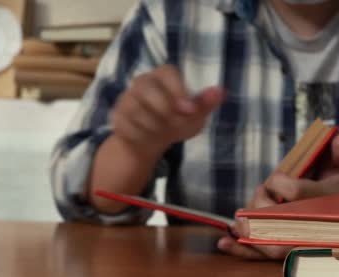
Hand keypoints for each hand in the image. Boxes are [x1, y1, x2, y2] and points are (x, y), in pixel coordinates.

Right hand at [111, 64, 225, 150]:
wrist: (151, 141)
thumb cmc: (177, 121)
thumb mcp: (195, 116)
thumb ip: (206, 103)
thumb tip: (220, 91)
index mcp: (164, 76)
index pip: (167, 72)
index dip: (177, 89)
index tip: (190, 110)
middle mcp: (142, 82)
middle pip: (146, 88)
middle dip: (164, 110)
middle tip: (176, 124)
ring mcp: (127, 98)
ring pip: (136, 109)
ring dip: (154, 126)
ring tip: (162, 132)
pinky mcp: (117, 115)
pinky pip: (128, 125)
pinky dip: (141, 135)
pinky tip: (148, 136)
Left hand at [216, 131, 338, 259]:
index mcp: (326, 201)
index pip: (296, 192)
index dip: (279, 184)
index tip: (276, 179)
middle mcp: (314, 226)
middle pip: (279, 222)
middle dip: (261, 210)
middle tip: (257, 197)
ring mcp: (301, 242)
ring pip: (271, 244)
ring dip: (249, 230)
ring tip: (237, 221)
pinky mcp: (289, 253)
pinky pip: (265, 256)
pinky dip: (243, 251)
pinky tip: (223, 243)